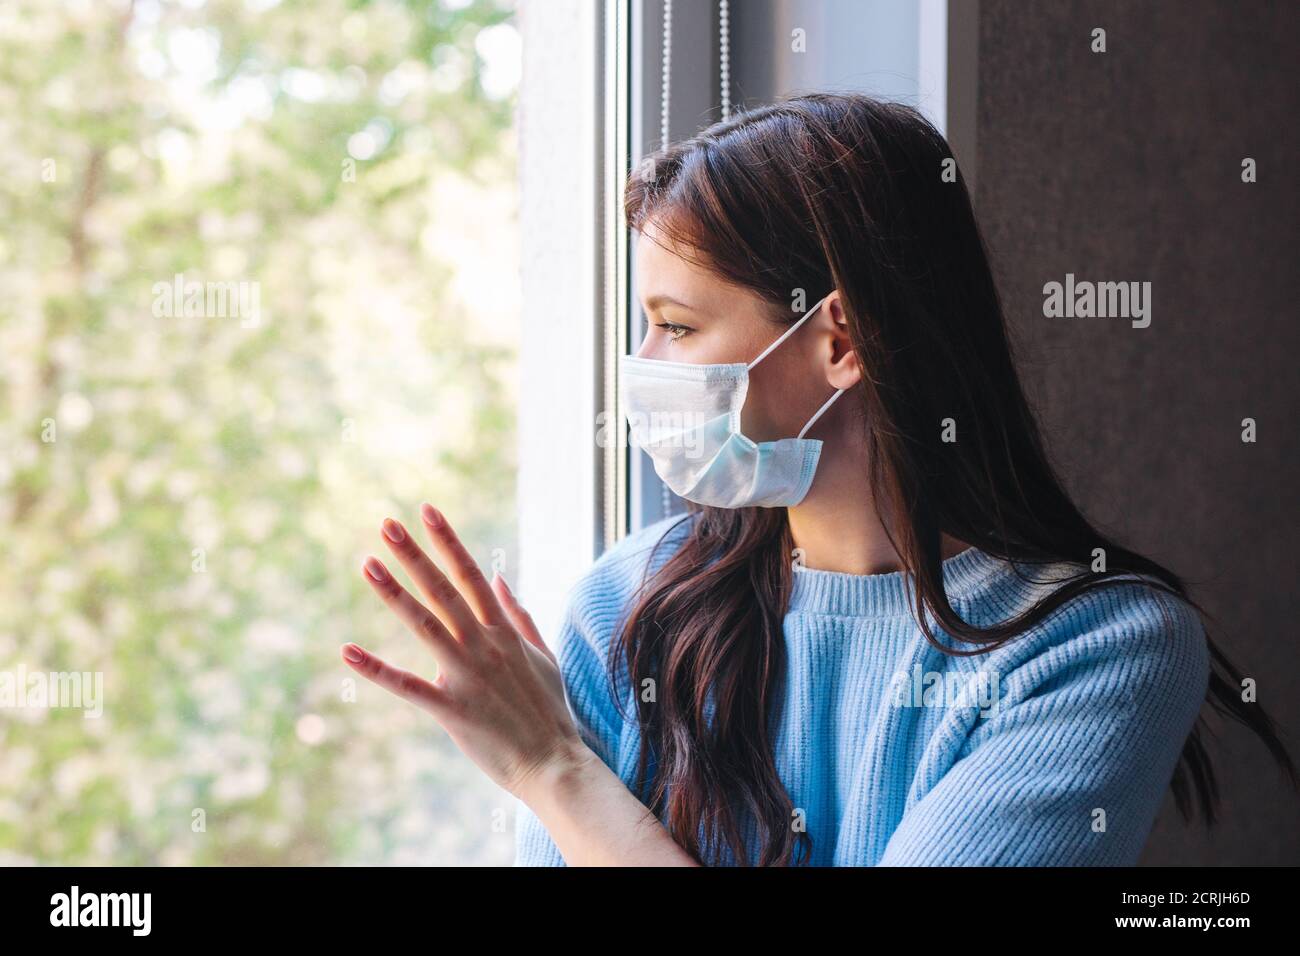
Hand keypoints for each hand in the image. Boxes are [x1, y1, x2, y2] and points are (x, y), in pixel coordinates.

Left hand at [342, 503, 588, 801]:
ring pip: (425, 625)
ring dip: (395, 593)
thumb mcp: (542, 655)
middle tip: (386, 525)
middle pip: (444, 590)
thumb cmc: (550, 710)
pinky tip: (347, 651)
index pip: (470, 575)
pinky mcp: (452, 709)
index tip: (427, 511)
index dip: (447, 542)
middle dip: (415, 554)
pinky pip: (408, 685)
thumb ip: (519, 616)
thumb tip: (499, 579)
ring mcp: (468, 675)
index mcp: (503, 632)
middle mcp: (484, 645)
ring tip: (368, 564)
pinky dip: (377, 669)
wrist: (554, 763)